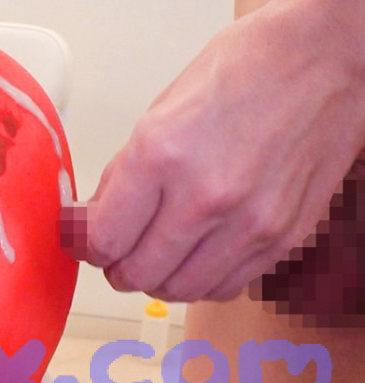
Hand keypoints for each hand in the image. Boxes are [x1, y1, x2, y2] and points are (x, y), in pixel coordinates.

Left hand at [64, 0, 364, 300]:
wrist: (325, 60)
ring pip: (180, 290)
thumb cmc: (244, 71)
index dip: (89, 246)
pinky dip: (201, 280)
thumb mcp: (160, 112)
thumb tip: (96, 218)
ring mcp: (249, 223)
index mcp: (162, 156)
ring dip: (158, 279)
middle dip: (118, 268)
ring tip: (157, 255)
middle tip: (118, 253)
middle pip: (137, 274)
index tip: (90, 242)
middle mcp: (205, 197)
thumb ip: (124, 175)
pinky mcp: (283, 238)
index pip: (104, 240)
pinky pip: (225, 286)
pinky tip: (197, 255)